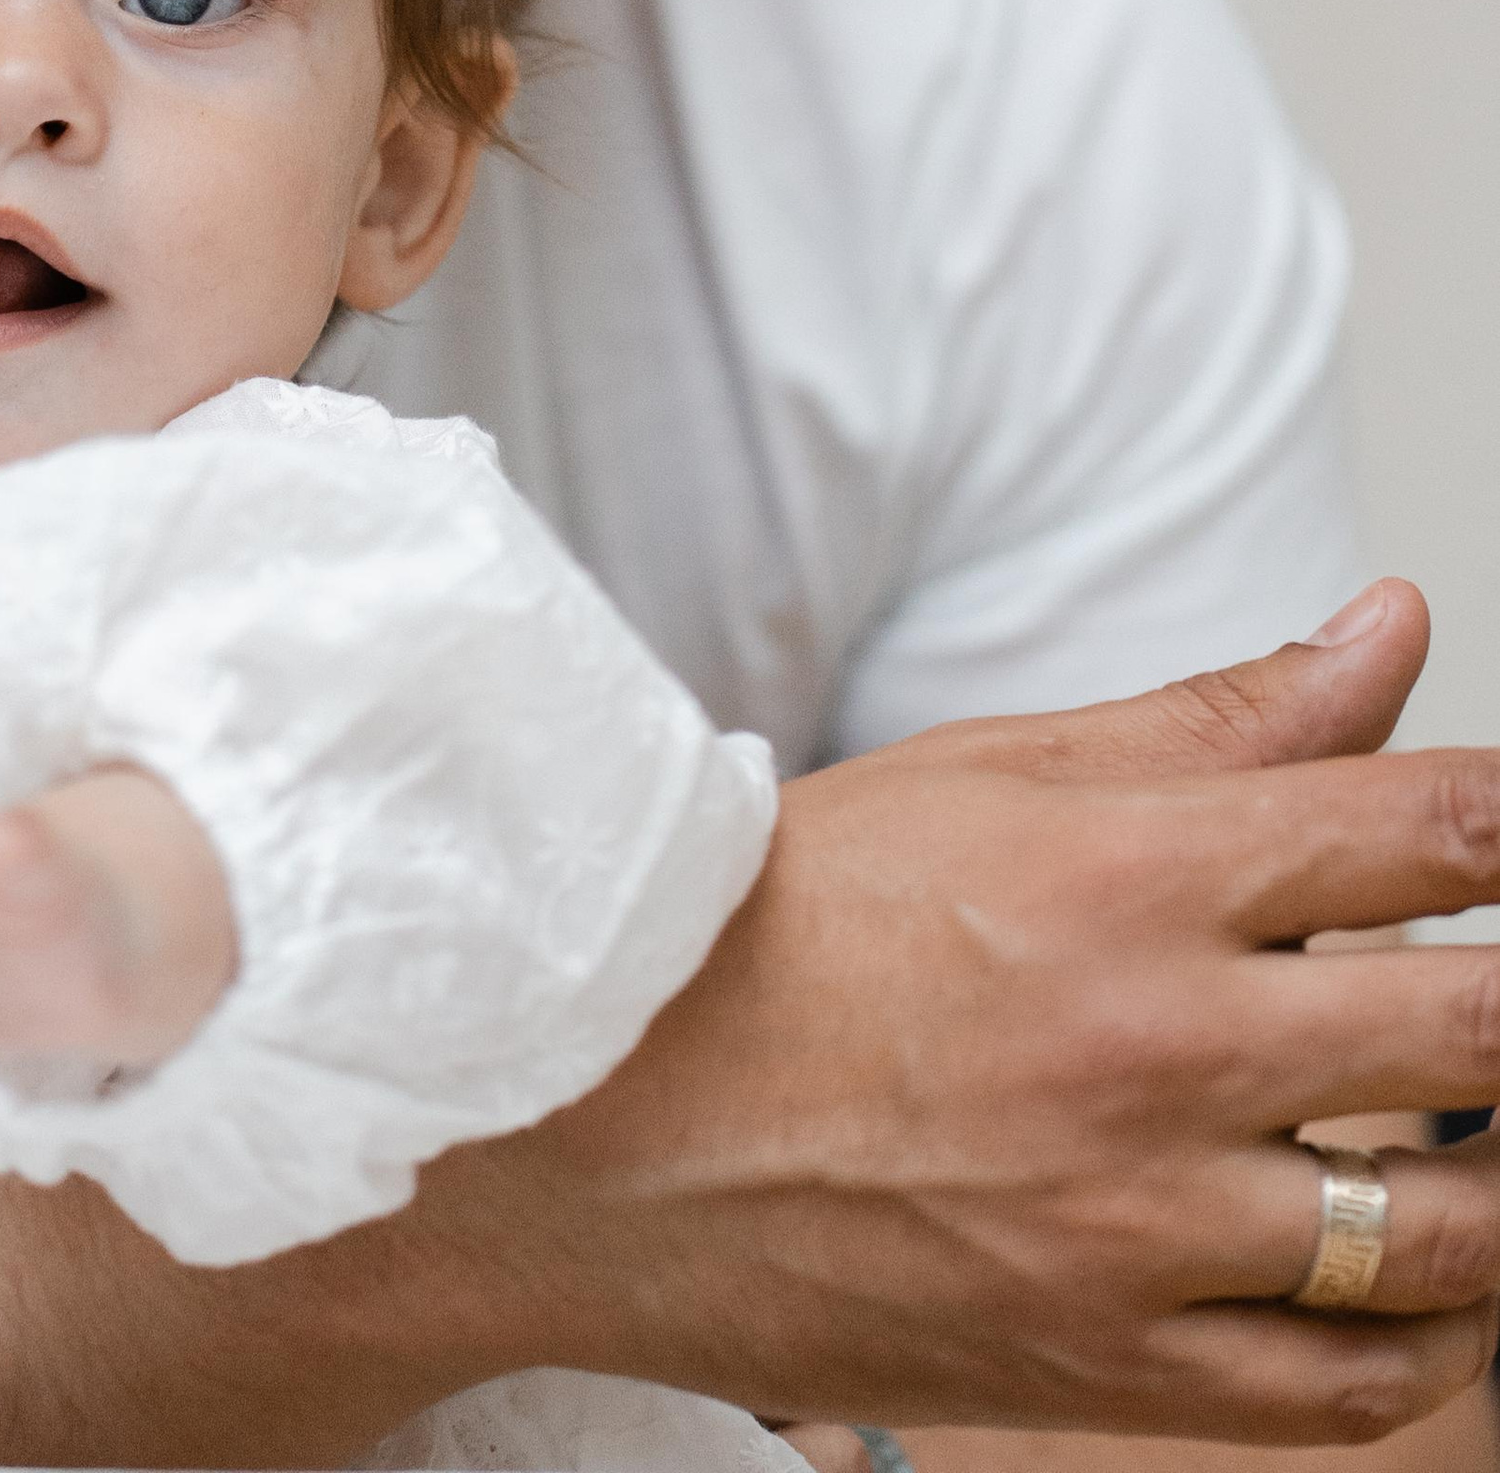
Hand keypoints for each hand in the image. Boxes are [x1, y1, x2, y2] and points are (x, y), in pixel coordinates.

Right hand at [464, 581, 1499, 1441]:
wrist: (601, 1120)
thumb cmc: (786, 924)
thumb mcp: (989, 774)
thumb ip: (1219, 718)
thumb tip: (1397, 625)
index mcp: (1124, 875)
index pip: (1426, 826)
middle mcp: (1155, 1048)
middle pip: (1479, 1026)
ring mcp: (1141, 1227)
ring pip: (1448, 1230)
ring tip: (1490, 1126)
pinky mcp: (1114, 1366)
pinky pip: (1352, 1387)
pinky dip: (1436, 1337)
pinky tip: (1437, 1283)